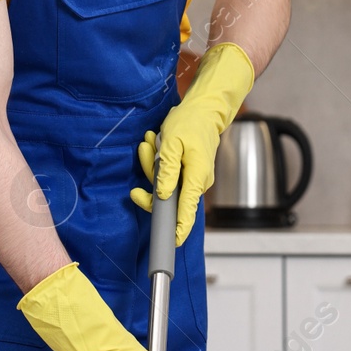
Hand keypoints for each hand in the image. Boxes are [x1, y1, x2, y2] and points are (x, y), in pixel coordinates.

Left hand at [130, 42, 254, 244]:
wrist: (204, 108)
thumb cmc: (191, 123)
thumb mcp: (173, 144)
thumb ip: (166, 171)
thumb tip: (161, 195)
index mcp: (197, 178)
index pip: (187, 212)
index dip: (178, 229)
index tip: (171, 243)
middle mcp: (197, 182)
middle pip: (168, 197)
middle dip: (151, 178)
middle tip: (145, 153)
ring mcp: (192, 177)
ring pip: (165, 183)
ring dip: (152, 164)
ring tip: (151, 141)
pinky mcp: (187, 171)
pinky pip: (167, 174)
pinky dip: (158, 161)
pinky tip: (155, 143)